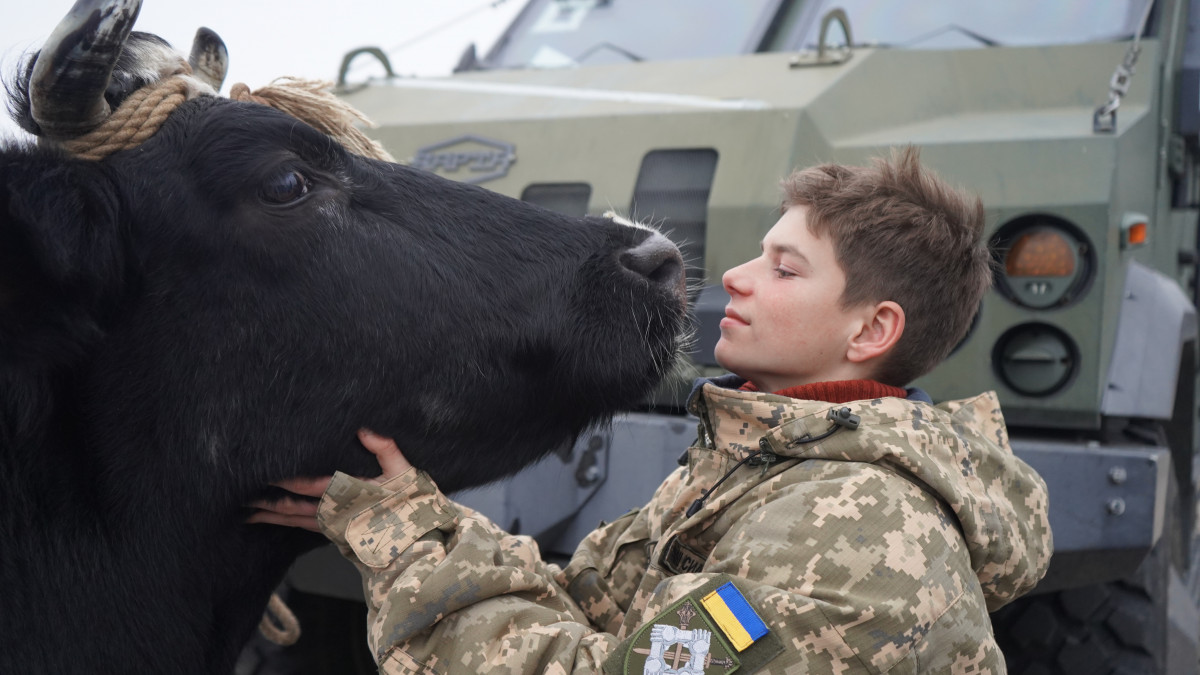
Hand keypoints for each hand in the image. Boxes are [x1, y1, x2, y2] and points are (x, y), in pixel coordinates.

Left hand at [246, 429, 412, 531]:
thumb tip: (363, 429)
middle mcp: (334, 512)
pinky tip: (273, 519)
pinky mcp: (335, 535)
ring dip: (269, 515)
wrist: (419, 546)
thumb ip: (385, 448)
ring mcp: (333, 527)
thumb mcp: (406, 471)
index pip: (305, 485)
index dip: (281, 478)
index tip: (258, 468)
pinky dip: (285, 523)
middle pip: (291, 506)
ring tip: (245, 510)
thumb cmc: (413, 506)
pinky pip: (303, 528)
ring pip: (293, 520)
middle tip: (237, 494)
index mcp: (346, 494)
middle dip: (264, 500)